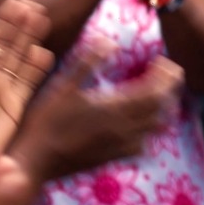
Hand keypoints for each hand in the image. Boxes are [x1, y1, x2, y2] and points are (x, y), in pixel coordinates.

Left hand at [0, 0, 54, 146]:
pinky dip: (35, 70)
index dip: (0, 26)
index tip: (14, 6)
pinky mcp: (12, 110)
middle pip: (3, 49)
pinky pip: (26, 84)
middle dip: (18, 27)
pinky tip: (45, 54)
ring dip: (29, 41)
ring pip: (16, 62)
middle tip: (35, 7)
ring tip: (43, 20)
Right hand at [9, 43, 183, 185]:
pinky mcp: (113, 158)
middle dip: (169, 87)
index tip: (162, 61)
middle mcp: (124, 127)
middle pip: (162, 106)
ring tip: (159, 93)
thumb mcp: (64, 85)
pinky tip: (141, 123)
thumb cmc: (46, 121)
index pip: (155, 90)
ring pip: (156, 126)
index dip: (165, 75)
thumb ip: (88, 62)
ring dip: (164, 107)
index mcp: (115, 107)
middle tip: (167, 72)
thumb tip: (109, 42)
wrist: (33, 161)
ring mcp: (120, 145)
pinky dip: (149, 130)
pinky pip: (143, 145)